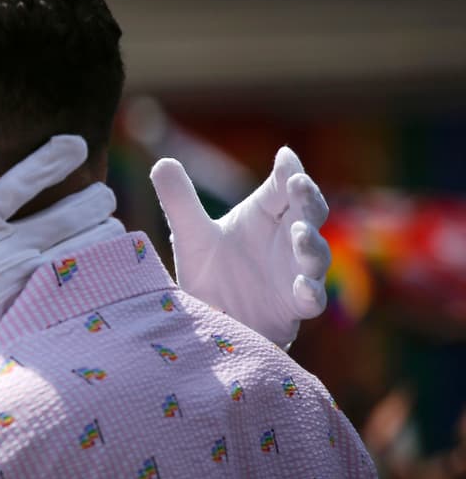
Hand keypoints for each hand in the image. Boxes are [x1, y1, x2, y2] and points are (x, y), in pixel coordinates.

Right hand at [0, 135, 94, 440]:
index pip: (19, 184)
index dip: (49, 159)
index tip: (76, 143)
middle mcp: (3, 250)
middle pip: (66, 215)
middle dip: (93, 199)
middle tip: (104, 193)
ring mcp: (21, 282)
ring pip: (81, 248)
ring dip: (103, 233)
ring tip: (114, 226)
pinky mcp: (31, 309)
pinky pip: (77, 286)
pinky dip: (99, 272)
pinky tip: (115, 265)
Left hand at [149, 145, 330, 348]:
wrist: (210, 322)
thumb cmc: (209, 273)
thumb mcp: (189, 236)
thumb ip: (179, 201)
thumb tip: (161, 162)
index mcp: (265, 216)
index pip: (281, 188)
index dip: (287, 171)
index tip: (284, 156)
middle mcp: (286, 239)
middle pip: (308, 213)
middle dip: (308, 198)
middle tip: (298, 183)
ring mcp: (295, 272)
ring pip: (316, 254)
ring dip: (311, 243)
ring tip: (299, 232)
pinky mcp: (295, 306)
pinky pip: (312, 299)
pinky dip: (310, 292)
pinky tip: (303, 287)